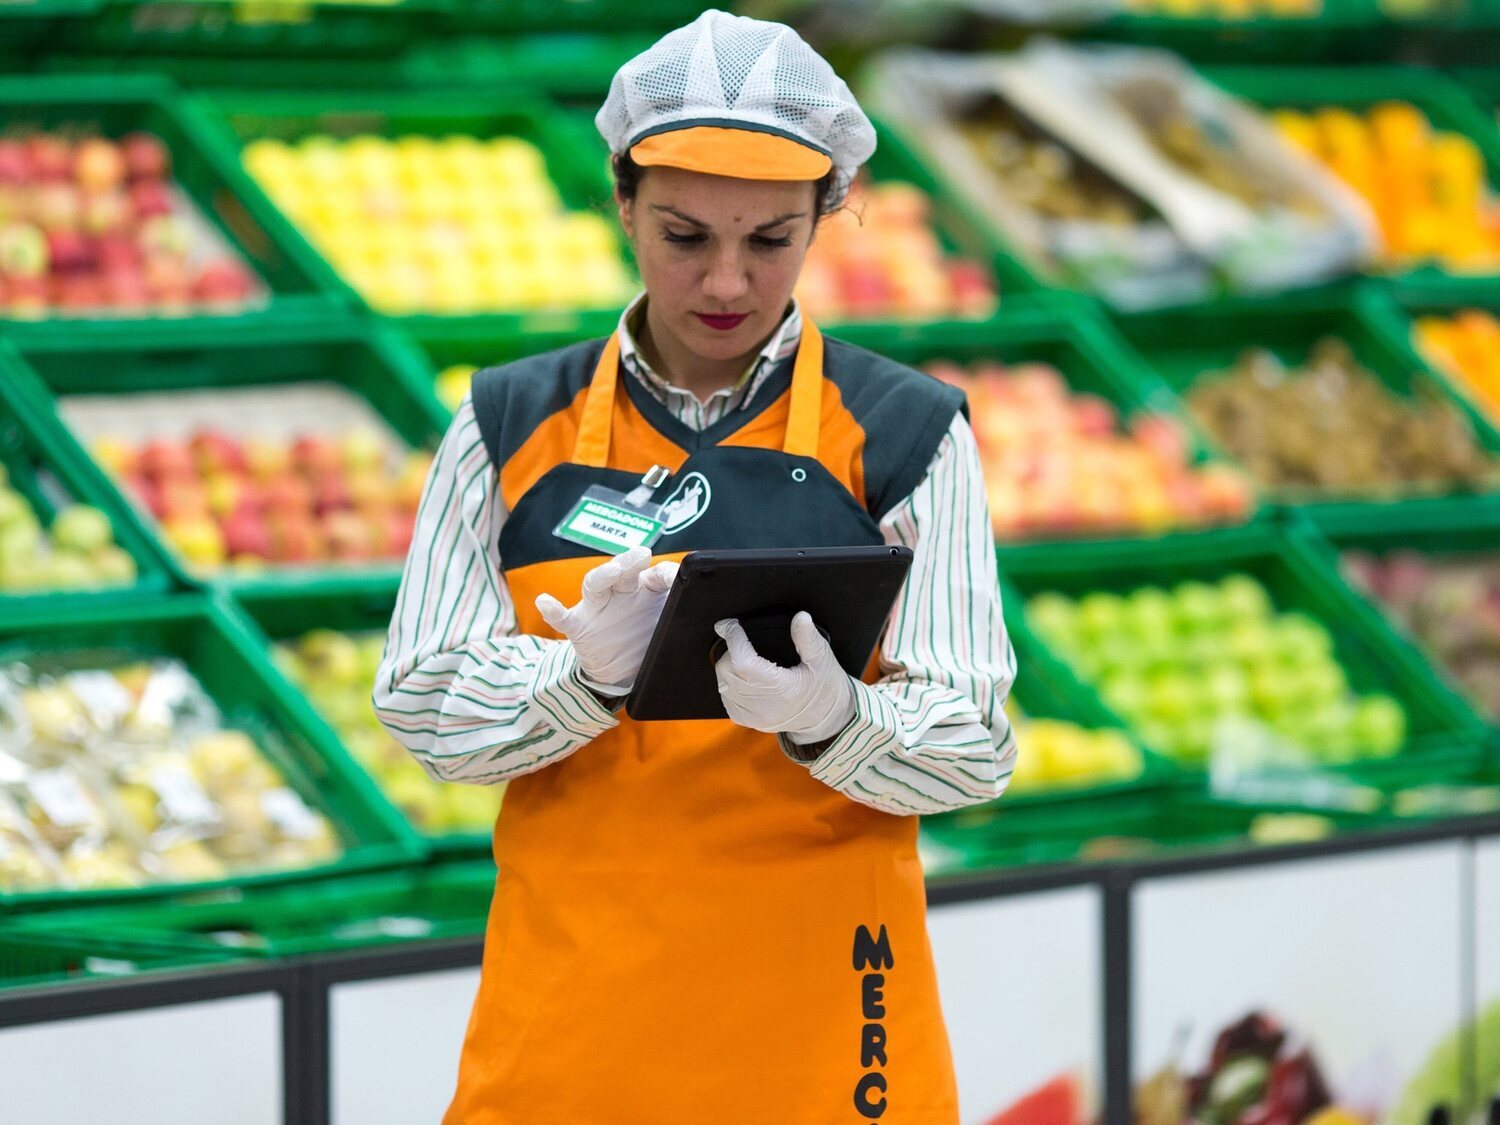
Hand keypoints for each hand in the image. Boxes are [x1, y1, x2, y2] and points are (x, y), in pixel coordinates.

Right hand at [536, 546, 677, 692]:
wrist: (620, 673)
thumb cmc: (648, 642)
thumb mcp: (669, 630)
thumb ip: (685, 620)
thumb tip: (716, 618)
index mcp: (646, 591)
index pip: (656, 575)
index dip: (667, 575)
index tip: (679, 577)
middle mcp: (622, 593)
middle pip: (625, 570)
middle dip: (631, 561)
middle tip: (642, 555)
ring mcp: (598, 608)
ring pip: (596, 585)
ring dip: (604, 574)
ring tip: (612, 569)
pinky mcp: (579, 626)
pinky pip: (563, 617)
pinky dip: (553, 610)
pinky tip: (545, 602)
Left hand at [713, 612, 855, 743]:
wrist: (826, 717)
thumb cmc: (825, 687)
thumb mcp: (823, 659)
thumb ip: (808, 638)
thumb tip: (800, 618)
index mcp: (783, 689)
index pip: (743, 662)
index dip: (733, 639)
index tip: (730, 625)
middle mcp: (764, 707)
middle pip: (727, 672)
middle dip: (730, 650)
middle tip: (744, 642)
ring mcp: (753, 716)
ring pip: (722, 685)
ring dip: (728, 666)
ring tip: (745, 657)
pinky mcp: (746, 720)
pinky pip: (725, 698)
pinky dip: (729, 683)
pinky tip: (744, 676)